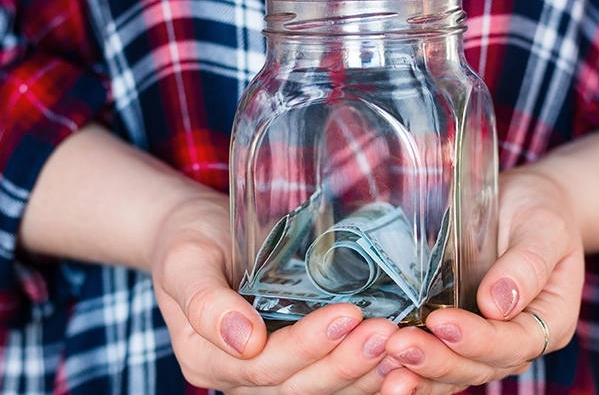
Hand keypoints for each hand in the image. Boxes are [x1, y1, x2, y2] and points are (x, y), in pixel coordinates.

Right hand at [151, 190, 399, 393]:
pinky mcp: (295, 359)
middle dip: (345, 362)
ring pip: (320, 390)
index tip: (347, 315)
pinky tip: (397, 361)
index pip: (263, 366)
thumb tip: (242, 340)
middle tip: (385, 333)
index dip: (307, 346)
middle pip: (298, 385)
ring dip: (362, 375)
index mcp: (207, 357)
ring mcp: (269, 371)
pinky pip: (329, 379)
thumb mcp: (186, 259)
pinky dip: (365, 375)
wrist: (200, 232)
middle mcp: (239, 375)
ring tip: (400, 349)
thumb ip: (205, 301)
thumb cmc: (190, 238)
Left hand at [379, 168, 584, 393]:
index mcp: (551, 320)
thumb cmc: (540, 210)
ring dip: (421, 372)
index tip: (442, 322)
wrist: (524, 204)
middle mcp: (520, 341)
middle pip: (481, 366)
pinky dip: (414, 369)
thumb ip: (527, 264)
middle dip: (439, 360)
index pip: (515, 343)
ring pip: (456, 371)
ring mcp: (488, 342)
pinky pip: (439, 360)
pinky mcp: (460, 336)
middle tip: (400, 345)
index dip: (478, 340)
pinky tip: (385, 368)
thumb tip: (496, 303)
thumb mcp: (543, 227)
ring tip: (387, 363)